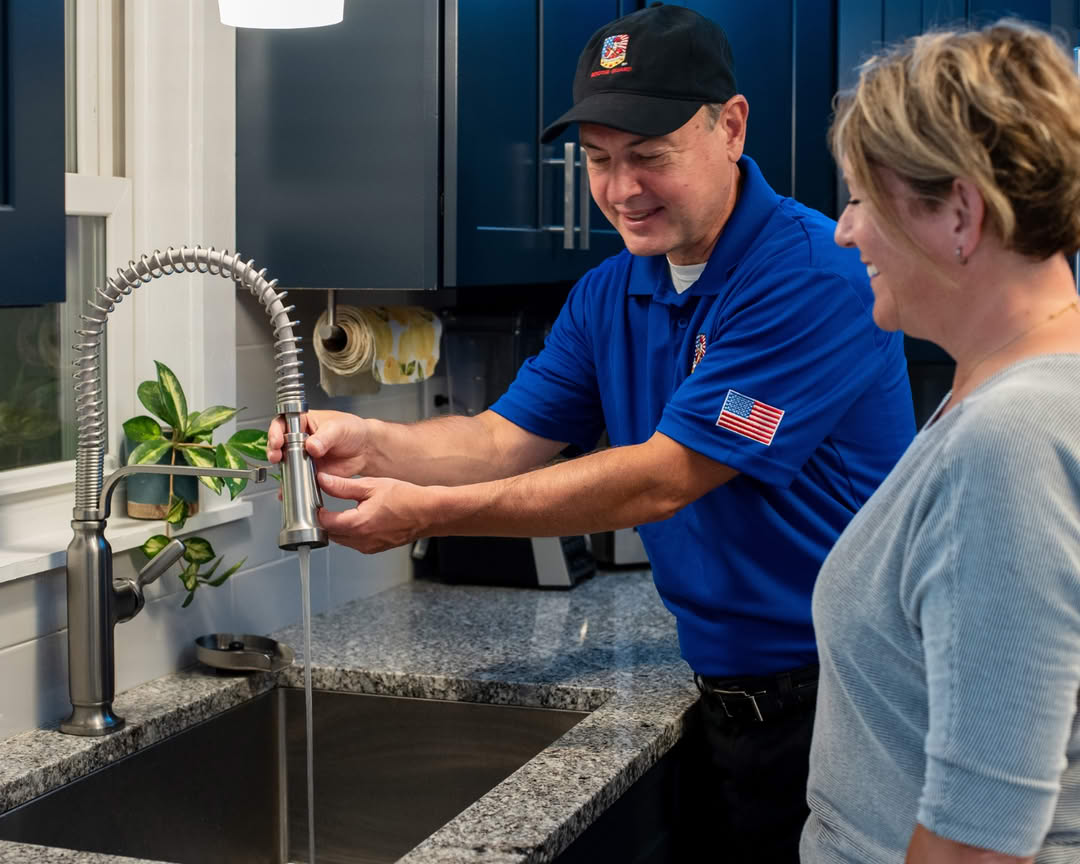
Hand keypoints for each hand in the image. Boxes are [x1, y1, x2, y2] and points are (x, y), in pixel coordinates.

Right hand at [267, 410, 370, 477]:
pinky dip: (291, 484)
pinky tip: (288, 488)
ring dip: (282, 468)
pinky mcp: (309, 471)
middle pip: (279, 444)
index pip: (282, 423)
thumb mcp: (338, 429)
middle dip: (274, 450)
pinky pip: (297, 478)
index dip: (276, 432)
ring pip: (286, 462)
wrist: (365, 450)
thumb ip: (324, 438)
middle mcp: (300, 439)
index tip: (277, 441)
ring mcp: (303, 456)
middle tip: (277, 456)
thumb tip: (311, 446)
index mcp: (303, 422)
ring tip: (284, 472)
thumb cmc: (352, 430)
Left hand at [316, 472, 431, 553]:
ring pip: (342, 540)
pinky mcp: (375, 548)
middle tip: (326, 505)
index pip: (324, 522)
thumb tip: (324, 481)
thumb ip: (343, 486)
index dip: (317, 511)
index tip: (317, 501)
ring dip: (338, 527)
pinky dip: (351, 532)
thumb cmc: (407, 499)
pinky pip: (355, 542)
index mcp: (358, 524)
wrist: (429, 512)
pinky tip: (358, 517)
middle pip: (331, 534)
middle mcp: (362, 540)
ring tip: (342, 510)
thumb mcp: (372, 485)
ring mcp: (369, 546)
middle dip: (326, 520)